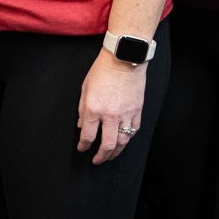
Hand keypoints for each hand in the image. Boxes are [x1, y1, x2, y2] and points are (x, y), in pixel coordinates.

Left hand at [78, 50, 147, 165]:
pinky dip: (128, 139)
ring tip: (110, 156)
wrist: (124, 58)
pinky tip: (123, 142)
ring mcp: (126, 114)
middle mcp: (111, 115)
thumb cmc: (102, 70)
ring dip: (116, 152)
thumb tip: (81, 126)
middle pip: (107, 145)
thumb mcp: (85, 89)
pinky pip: (134, 131)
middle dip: (101, 157)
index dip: (83, 146)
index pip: (88, 136)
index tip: (82, 148)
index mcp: (95, 109)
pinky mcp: (137, 110)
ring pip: (123, 142)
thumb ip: (82, 110)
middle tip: (97, 160)